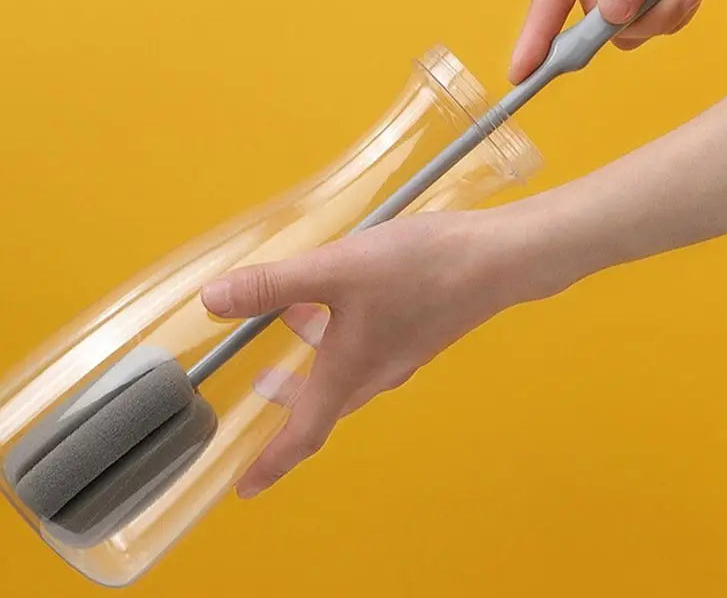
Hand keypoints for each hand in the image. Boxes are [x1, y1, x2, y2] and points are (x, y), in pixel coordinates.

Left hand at [200, 209, 578, 498]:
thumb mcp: (336, 270)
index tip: (246, 487)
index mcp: (350, 371)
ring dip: (314, 359)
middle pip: (324, 402)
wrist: (495, 259)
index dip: (271, 463)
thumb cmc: (417, 269)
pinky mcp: (419, 330)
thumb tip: (211, 302)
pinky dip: (341, 335)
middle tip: (258, 383)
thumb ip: (274, 284)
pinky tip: (342, 294)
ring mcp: (403, 352)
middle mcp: (378, 372)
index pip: (304, 433)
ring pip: (347, 371)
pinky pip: (369, 348)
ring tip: (291, 318)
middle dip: (288, 401)